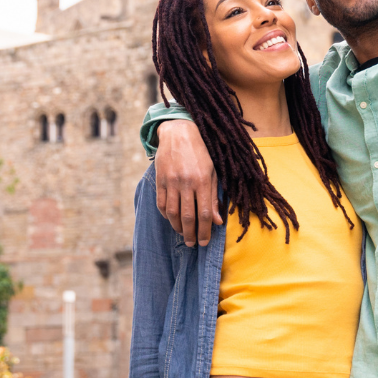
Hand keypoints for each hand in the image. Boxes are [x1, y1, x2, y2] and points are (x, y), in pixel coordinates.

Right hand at [154, 120, 220, 245]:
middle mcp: (186, 182)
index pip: (205, 213)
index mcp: (203, 180)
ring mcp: (171, 181)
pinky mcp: (160, 180)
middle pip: (188, 217)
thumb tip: (217, 222)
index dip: (205, 231)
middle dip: (191, 234)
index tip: (205, 242)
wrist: (179, 132)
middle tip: (193, 244)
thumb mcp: (213, 172)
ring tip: (183, 234)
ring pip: (173, 213)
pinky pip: (161, 204)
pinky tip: (172, 220)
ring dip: (177, 228)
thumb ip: (214, 198)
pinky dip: (166, 215)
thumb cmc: (201, 153)